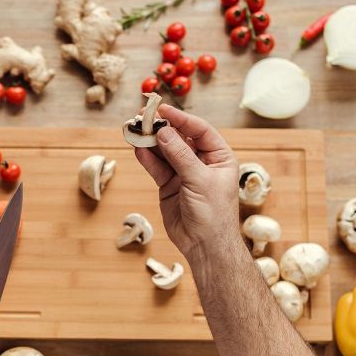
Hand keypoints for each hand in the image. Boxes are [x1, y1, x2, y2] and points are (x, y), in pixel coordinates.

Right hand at [134, 106, 240, 259]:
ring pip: (165, 152)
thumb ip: (180, 155)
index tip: (163, 109)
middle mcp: (202, 162)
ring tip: (135, 131)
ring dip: (150, 142)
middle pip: (179, 138)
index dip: (181, 118)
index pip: (200, 130)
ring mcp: (184, 174)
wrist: (204, 245)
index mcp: (219, 157)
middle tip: (143, 117)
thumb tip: (163, 132)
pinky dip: (147, 159)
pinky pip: (157, 168)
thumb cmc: (214, 214)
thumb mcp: (199, 180)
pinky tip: (138, 149)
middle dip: (162, 128)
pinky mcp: (169, 185)